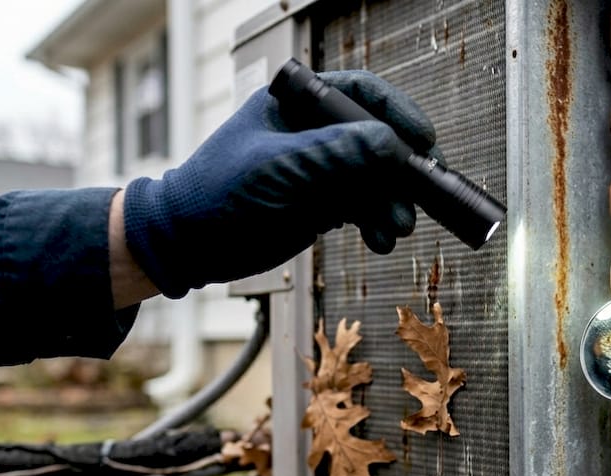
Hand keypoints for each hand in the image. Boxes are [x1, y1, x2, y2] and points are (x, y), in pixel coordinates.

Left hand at [122, 70, 436, 297]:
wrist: (187, 245)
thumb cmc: (216, 194)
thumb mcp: (280, 169)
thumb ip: (337, 153)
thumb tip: (393, 145)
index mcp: (297, 103)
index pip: (361, 94)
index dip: (398, 114)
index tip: (423, 140)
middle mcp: (314, 132)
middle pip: (379, 139)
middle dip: (403, 171)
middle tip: (422, 194)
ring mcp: (321, 169)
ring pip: (377, 179)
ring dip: (393, 204)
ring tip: (397, 228)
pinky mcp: (323, 203)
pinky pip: (366, 208)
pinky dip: (378, 224)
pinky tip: (381, 240)